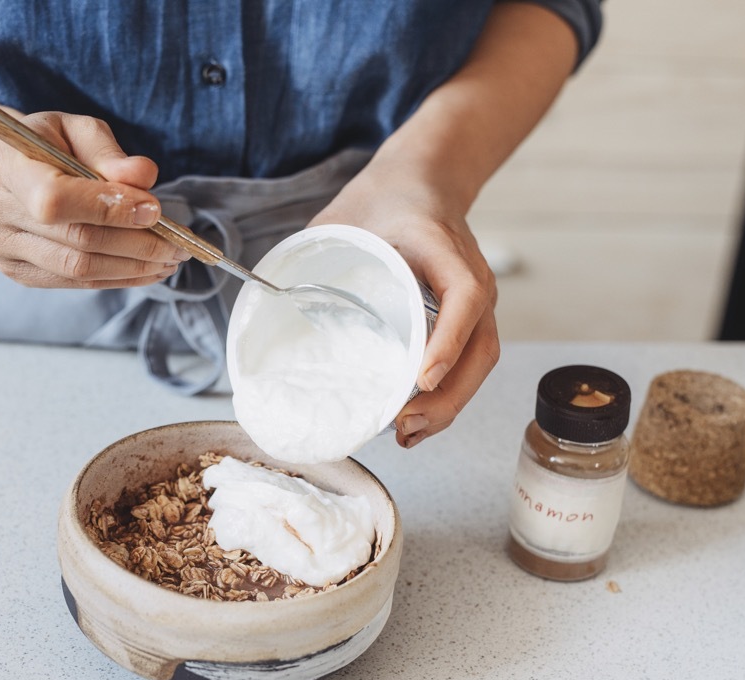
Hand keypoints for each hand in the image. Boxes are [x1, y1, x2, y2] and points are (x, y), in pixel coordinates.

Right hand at [0, 111, 187, 288]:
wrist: (0, 170)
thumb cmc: (46, 144)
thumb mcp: (75, 130)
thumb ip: (109, 153)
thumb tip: (144, 178)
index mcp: (4, 164)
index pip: (55, 199)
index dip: (108, 208)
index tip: (154, 210)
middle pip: (76, 240)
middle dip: (136, 244)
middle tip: (178, 244)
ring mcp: (1, 248)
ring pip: (78, 269)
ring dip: (132, 268)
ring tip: (169, 260)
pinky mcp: (16, 271)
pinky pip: (74, 282)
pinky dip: (116, 278)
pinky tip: (145, 269)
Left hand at [310, 158, 500, 447]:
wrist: (423, 180)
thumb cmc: (382, 201)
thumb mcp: (342, 218)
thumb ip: (310, 254)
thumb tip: (264, 301)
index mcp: (441, 247)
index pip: (463, 296)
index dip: (447, 340)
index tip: (422, 378)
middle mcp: (472, 277)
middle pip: (480, 346)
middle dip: (449, 395)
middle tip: (404, 425)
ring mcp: (477, 300)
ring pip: (480, 361)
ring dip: (451, 404)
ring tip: (410, 433)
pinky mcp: (470, 317)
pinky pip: (471, 360)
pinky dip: (450, 393)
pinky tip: (419, 419)